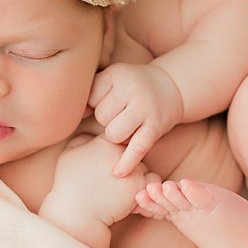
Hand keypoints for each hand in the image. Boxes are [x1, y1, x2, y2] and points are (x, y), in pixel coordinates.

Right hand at [43, 134, 158, 229]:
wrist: (75, 212)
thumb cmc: (68, 184)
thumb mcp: (68, 154)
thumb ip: (83, 139)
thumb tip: (93, 135)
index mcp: (107, 140)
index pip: (123, 138)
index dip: (117, 153)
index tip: (109, 165)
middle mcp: (122, 151)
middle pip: (135, 153)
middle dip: (129, 165)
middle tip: (115, 181)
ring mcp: (133, 168)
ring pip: (145, 168)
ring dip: (137, 178)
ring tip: (123, 191)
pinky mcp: (139, 186)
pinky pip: (152, 183)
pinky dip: (144, 191)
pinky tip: (132, 199)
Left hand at [88, 62, 184, 177]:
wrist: (171, 87)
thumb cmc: (133, 86)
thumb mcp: (114, 78)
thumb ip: (93, 91)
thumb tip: (76, 114)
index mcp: (117, 75)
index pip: (92, 97)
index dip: (95, 104)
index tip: (104, 103)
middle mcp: (132, 89)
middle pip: (102, 117)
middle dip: (106, 121)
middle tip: (118, 115)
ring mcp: (145, 109)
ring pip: (114, 134)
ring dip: (116, 136)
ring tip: (125, 129)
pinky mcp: (155, 127)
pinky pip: (137, 148)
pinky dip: (127, 162)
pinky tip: (118, 173)